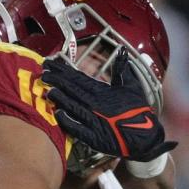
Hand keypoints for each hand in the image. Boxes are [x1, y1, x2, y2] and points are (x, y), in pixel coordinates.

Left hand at [43, 50, 175, 161]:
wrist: (145, 136)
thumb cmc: (138, 110)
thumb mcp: (132, 86)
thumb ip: (123, 70)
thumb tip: (122, 52)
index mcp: (102, 92)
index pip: (78, 78)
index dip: (63, 71)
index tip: (50, 64)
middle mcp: (95, 104)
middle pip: (72, 90)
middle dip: (57, 80)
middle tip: (43, 72)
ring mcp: (94, 121)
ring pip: (73, 106)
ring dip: (60, 98)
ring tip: (48, 89)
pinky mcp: (94, 137)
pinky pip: (78, 128)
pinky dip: (68, 121)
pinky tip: (58, 114)